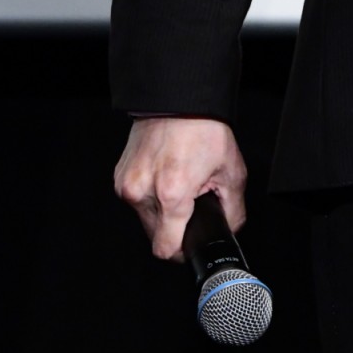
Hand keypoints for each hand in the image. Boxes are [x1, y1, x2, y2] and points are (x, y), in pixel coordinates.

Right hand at [114, 117, 246, 260]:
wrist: (179, 99)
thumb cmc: (204, 129)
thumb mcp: (231, 172)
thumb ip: (232, 210)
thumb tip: (228, 229)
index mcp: (171, 193)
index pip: (166, 249)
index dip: (181, 252)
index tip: (189, 246)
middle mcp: (143, 191)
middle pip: (156, 234)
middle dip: (174, 226)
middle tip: (191, 203)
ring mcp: (127, 183)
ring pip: (145, 218)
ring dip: (161, 211)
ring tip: (179, 184)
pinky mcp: (119, 176)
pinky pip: (136, 199)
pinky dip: (151, 195)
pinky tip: (166, 175)